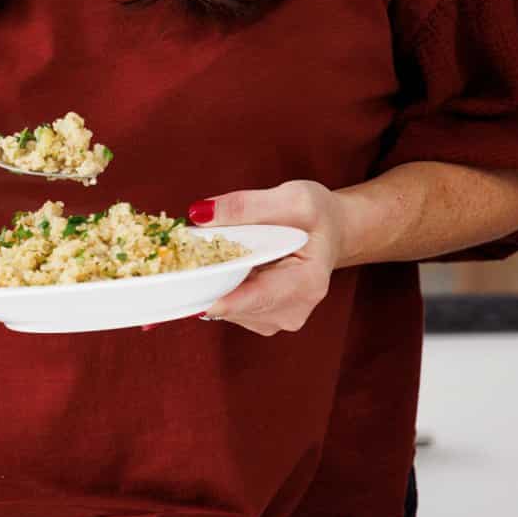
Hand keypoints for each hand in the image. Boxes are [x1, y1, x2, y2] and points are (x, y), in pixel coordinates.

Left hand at [191, 180, 348, 335]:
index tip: (190, 290)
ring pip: (227, 307)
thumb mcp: (292, 197)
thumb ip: (246, 205)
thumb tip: (201, 214)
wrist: (332, 233)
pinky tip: (222, 265)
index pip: (258, 296)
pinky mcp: (263, 318)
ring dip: (211, 282)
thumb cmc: (318, 215)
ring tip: (209, 253)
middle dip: (208, 279)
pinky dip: (219, 285)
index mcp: (308, 282)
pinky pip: (229, 306)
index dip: (222, 296)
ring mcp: (277, 319)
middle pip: (236, 303)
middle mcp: (293, 310)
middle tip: (185, 255)